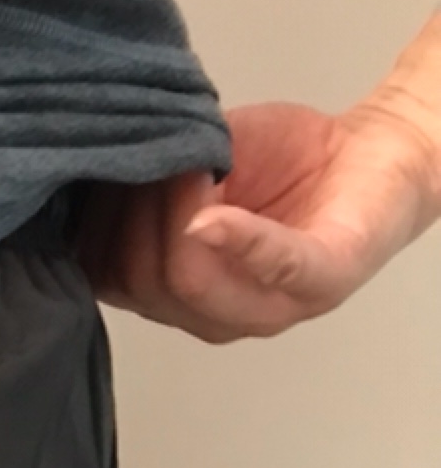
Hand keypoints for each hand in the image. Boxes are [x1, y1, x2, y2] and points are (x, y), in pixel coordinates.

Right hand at [75, 97, 440, 343]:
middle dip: (135, 211)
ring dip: (176, 210)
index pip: (106, 278)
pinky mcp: (325, 280)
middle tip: (159, 155)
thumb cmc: (287, 163)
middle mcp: (214, 315)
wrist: (373, 152)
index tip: (112, 167)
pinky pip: (273, 265)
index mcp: (175, 294)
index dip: (96, 222)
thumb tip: (95, 166)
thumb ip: (149, 175)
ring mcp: (269, 307)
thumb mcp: (198, 162)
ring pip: (189, 281)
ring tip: (192, 161)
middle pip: (143, 282)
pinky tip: (214, 215)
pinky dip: (240, 240)